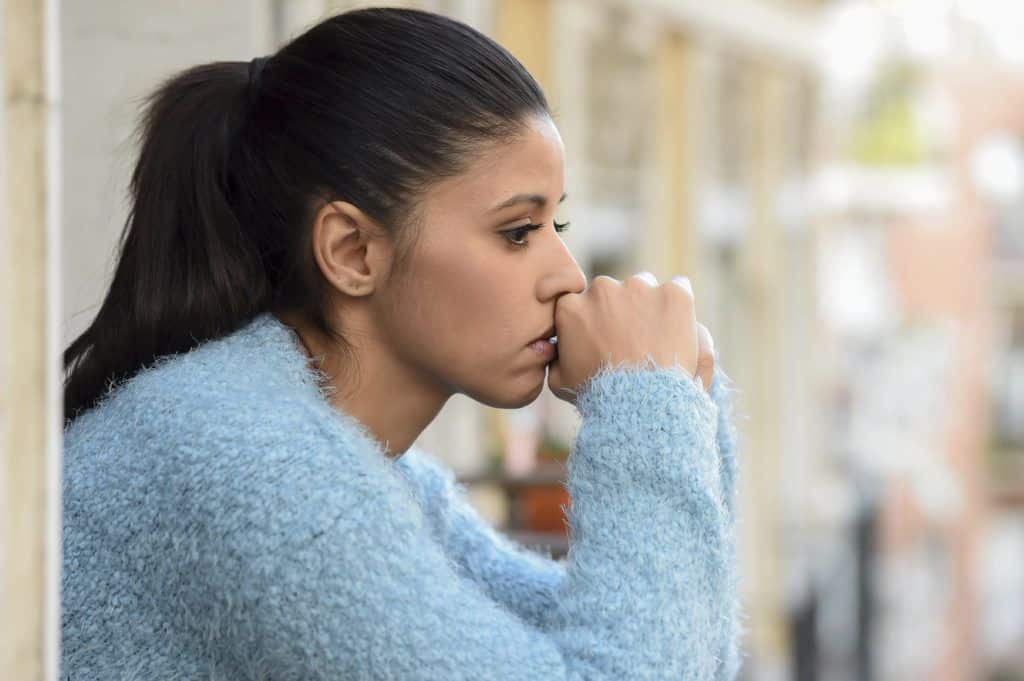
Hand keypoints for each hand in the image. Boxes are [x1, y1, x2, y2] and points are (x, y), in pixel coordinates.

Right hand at [547, 272, 714, 404]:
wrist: (641, 404)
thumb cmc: (599, 396)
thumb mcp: (560, 381)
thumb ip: (555, 357)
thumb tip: (553, 347)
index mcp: (571, 306)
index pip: (583, 302)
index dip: (595, 318)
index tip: (605, 335)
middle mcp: (602, 289)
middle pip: (613, 291)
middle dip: (621, 309)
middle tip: (632, 339)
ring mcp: (639, 288)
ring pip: (644, 286)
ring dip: (648, 305)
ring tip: (657, 337)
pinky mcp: (673, 294)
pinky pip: (679, 287)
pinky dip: (678, 306)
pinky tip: (678, 328)